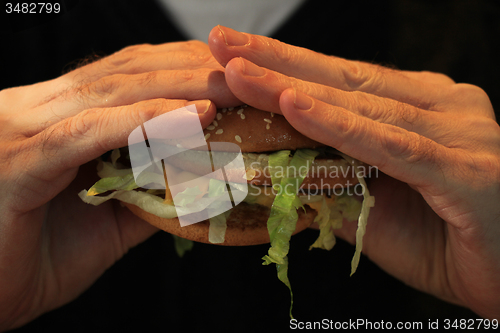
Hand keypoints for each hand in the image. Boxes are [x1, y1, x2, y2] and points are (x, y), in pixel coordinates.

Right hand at [0, 40, 238, 329]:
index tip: (228, 71)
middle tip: (244, 74)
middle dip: (188, 69)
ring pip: (112, 91)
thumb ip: (144, 194)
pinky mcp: (19, 160)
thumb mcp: (103, 222)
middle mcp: (39, 110)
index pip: (126, 74)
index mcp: (56, 117)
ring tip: (227, 88)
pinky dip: (141, 121)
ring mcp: (25, 128)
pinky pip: (88, 132)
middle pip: (126, 73)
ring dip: (177, 87)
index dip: (179, 66)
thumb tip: (196, 181)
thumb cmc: (29, 259)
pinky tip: (188, 118)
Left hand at [209, 26, 499, 318]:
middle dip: (277, 62)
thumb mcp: (377, 209)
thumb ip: (336, 184)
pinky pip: (390, 144)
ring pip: (360, 105)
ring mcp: (457, 131)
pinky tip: (295, 106)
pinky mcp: (465, 168)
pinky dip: (340, 126)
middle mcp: (442, 107)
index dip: (286, 66)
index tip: (235, 53)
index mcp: (421, 110)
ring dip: (292, 87)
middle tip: (222, 43)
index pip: (342, 82)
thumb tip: (282, 174)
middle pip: (344, 81)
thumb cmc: (448, 243)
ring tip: (239, 71)